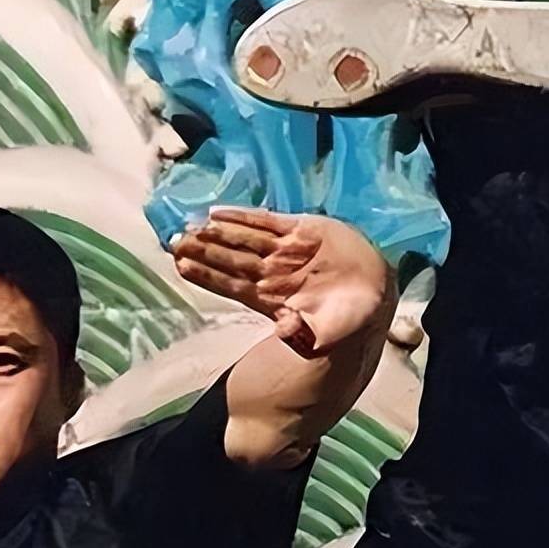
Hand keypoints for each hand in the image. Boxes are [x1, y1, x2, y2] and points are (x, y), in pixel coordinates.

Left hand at [171, 207, 393, 356]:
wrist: (375, 298)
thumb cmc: (347, 323)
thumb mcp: (326, 335)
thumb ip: (303, 335)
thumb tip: (283, 330)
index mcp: (271, 298)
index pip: (231, 285)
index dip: (207, 275)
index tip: (181, 264)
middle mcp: (271, 272)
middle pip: (229, 260)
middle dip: (201, 250)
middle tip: (173, 239)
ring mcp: (285, 250)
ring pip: (243, 239)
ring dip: (217, 232)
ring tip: (189, 224)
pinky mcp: (302, 230)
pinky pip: (267, 221)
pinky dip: (244, 216)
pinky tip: (218, 212)